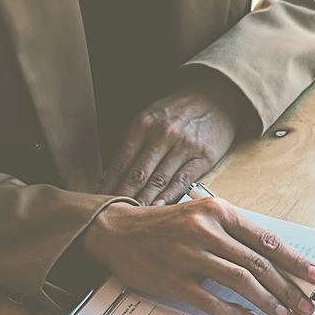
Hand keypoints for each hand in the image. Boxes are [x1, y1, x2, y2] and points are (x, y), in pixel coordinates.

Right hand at [81, 198, 314, 314]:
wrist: (117, 232)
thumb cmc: (166, 227)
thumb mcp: (202, 217)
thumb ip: (234, 236)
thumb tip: (275, 263)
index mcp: (217, 211)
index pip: (266, 239)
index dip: (295, 260)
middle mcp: (205, 230)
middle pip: (258, 263)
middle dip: (287, 288)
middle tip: (304, 305)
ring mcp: (188, 256)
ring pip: (240, 281)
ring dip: (265, 301)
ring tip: (280, 314)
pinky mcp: (173, 280)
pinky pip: (212, 301)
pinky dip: (234, 312)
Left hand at [99, 75, 246, 204]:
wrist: (216, 96)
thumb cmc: (179, 111)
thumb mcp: (151, 117)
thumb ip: (134, 144)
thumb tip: (114, 175)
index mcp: (143, 124)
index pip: (120, 162)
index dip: (108, 185)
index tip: (99, 202)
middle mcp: (162, 134)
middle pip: (137, 174)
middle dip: (123, 197)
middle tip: (112, 217)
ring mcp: (184, 146)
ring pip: (158, 180)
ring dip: (144, 202)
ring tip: (132, 218)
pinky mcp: (204, 157)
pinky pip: (182, 181)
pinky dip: (169, 196)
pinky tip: (160, 208)